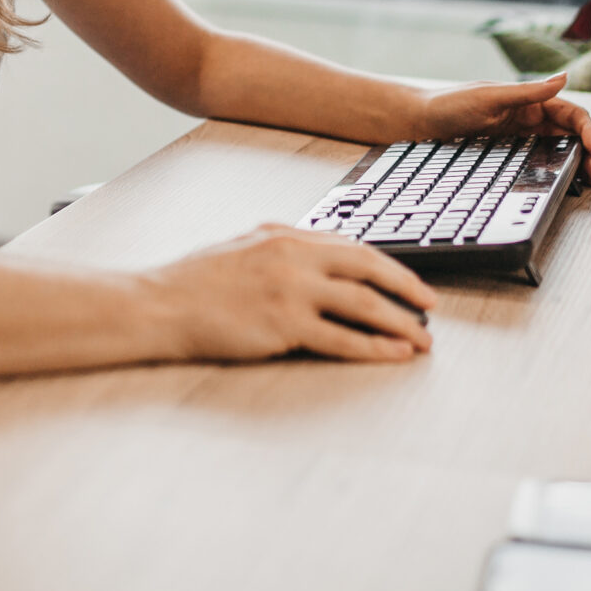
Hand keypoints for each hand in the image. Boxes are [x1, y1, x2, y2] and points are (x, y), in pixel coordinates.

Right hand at [140, 225, 437, 362]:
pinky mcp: (283, 325)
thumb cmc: (196, 282)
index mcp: (285, 236)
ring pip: (363, 304)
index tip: (409, 281)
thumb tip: (323, 252)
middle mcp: (293, 257)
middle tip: (431, 307)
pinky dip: (374, 347)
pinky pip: (342, 338)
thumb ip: (284, 246)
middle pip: (368, 269)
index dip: (388, 265)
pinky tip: (393, 355)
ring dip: (399, 323)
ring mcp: (290, 291)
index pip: (352, 246)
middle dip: (406, 288)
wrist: (160, 305)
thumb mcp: (244, 246)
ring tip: (422, 339)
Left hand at [416, 74, 590, 188]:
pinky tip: (576, 179)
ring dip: (582, 163)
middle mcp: (530, 117)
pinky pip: (543, 160)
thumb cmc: (449, 104)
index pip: (571, 114)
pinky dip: (563, 169)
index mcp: (530, 100)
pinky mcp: (511, 152)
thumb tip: (564, 77)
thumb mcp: (491, 97)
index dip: (587, 130)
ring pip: (562, 149)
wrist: (418, 123)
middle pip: (572, 134)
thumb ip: (528, 91)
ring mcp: (522, 136)